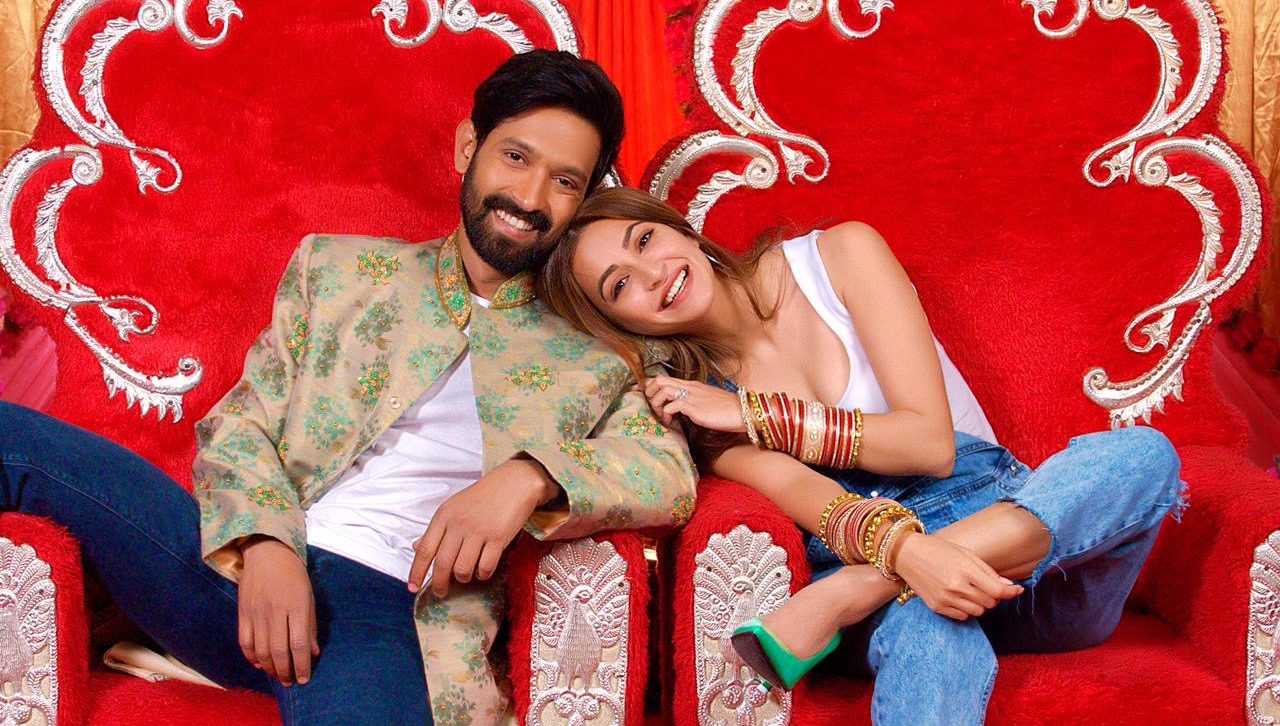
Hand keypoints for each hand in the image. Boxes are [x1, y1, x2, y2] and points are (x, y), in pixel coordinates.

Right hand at [237, 536, 319, 685]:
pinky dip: (252, 657)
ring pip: (260, 651)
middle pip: (278, 651)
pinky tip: (260, 664)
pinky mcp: (242, 613)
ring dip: (269, 668)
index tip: (304, 679)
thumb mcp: (309, 597)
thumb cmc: (294, 575)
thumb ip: (310, 626)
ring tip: (277, 676)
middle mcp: (275, 612)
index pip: (299, 645)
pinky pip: (245, 642)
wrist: (266, 553)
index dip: (302, 666)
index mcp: (296, 606)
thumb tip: (312, 653)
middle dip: (285, 672)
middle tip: (290, 682)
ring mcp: (256, 613)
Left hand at [407, 458, 554, 597]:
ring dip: (463, 578)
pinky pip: (485, 566)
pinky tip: (483, 570)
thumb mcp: (454, 508)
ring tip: (466, 575)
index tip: (413, 588)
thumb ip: (437, 529)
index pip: (425, 549)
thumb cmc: (482, 497)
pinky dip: (483, 574)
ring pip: (463, 569)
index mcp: (444, 516)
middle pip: (442, 563)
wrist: (513, 483)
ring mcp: (479, 531)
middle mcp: (458, 524)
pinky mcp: (498, 538)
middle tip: (441, 593)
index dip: (416, 572)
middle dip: (439, 584)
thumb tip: (417, 547)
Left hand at [643, 375, 743, 431]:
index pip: (664, 378)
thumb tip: (681, 409)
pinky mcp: (694, 407)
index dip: (648, 384)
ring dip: (656, 404)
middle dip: (649, 393)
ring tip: (662, 416)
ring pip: (661, 390)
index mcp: (692, 385)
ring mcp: (691, 396)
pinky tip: (671, 422)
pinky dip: (666, 414)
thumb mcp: (707, 403)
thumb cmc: (727, 410)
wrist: (743, 412)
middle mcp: (689, 387)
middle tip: (653, 407)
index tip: (639, 392)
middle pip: (658, 380)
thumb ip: (693, 402)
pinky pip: (671, 405)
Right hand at [893, 532, 1022, 619]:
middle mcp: (956, 587)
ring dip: (980, 604)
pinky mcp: (937, 607)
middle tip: (987, 586)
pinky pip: (962, 616)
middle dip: (994, 596)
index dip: (1012, 592)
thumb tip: (1007, 586)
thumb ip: (987, 571)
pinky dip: (966, 609)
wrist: (906, 554)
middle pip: (990, 603)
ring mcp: (945, 599)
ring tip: (972, 591)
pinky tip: (959, 597)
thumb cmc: (937, 549)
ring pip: (978, 612)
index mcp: (966, 571)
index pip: (998, 591)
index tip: (1017, 590)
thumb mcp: (965, 553)